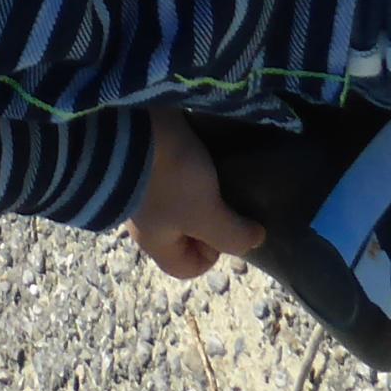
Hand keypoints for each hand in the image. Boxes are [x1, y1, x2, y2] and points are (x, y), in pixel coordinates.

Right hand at [128, 108, 262, 281]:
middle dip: (215, 218)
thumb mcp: (205, 214)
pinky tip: (211, 155)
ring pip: (188, 201)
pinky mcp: (156, 159)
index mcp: (157, 241)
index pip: (188, 267)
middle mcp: (152, 219)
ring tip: (224, 176)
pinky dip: (198, 167)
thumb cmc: (170, 178)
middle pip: (190, 233)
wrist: (135, 123)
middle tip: (227, 198)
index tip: (223, 226)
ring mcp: (151, 188)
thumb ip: (232, 235)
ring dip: (209, 190)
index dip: (213, 254)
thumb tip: (255, 240)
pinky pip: (183, 173)